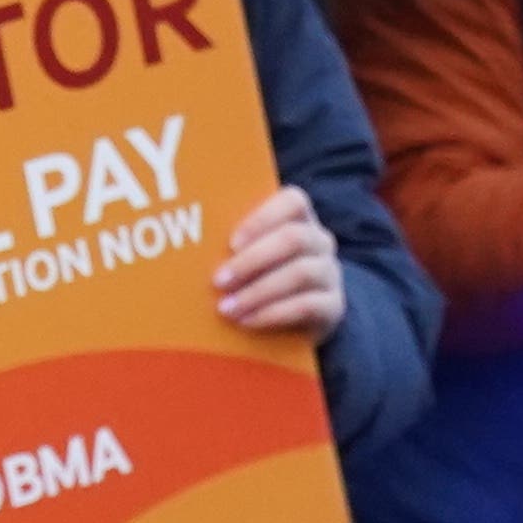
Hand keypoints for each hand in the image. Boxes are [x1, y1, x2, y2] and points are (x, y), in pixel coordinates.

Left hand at [212, 187, 346, 342]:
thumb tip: (188, 247)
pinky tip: (247, 321)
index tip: (231, 242)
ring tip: (226, 308)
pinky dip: (272, 314)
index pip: (293, 201)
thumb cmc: (259, 277)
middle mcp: (320, 241)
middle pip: (293, 238)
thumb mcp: (249, 257)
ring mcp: (330, 273)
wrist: (297, 319)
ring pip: (301, 273)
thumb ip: (233, 246)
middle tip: (218, 281)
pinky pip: (307, 306)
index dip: (262, 219)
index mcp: (299, 219)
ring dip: (258, 292)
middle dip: (252, 260)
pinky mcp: (334, 306)